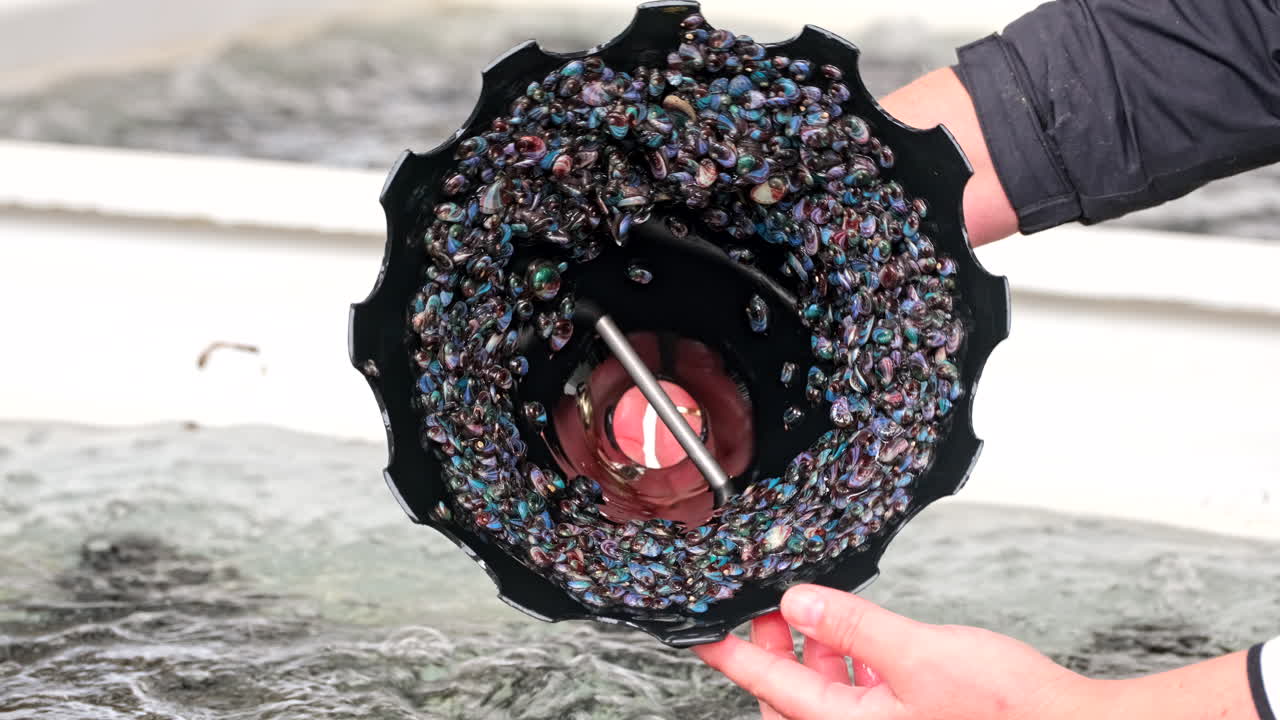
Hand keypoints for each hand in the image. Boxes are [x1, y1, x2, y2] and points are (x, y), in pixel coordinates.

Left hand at [693, 584, 1089, 719]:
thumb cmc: (1006, 712)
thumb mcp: (919, 655)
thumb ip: (853, 628)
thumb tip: (796, 604)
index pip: (769, 688)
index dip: (731, 654)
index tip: (700, 632)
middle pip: (789, 698)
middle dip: (772, 650)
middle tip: (766, 606)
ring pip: (822, 697)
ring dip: (811, 654)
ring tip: (806, 612)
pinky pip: (856, 699)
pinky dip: (848, 665)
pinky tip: (858, 637)